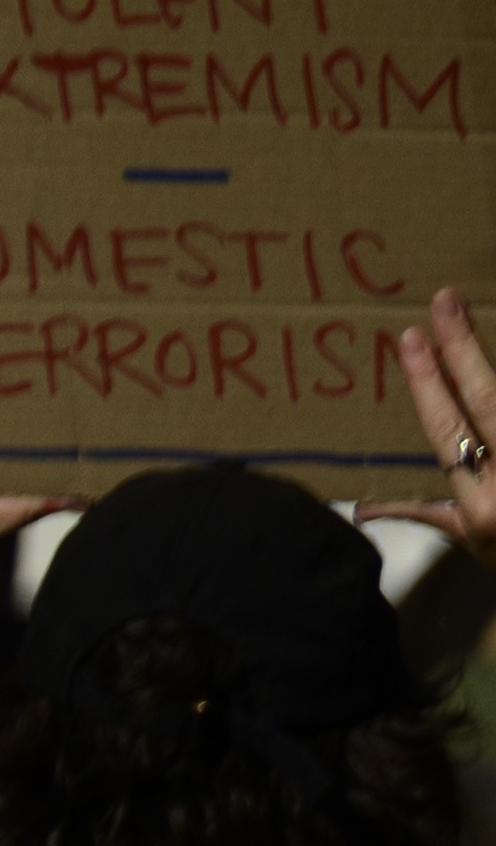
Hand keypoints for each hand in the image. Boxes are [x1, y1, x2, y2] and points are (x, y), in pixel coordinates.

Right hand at [371, 290, 495, 557]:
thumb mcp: (474, 544)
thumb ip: (429, 514)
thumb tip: (363, 510)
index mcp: (480, 505)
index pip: (447, 428)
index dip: (428, 381)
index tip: (411, 338)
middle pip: (487, 401)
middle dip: (462, 348)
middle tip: (445, 300)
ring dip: (491, 360)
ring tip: (475, 315)